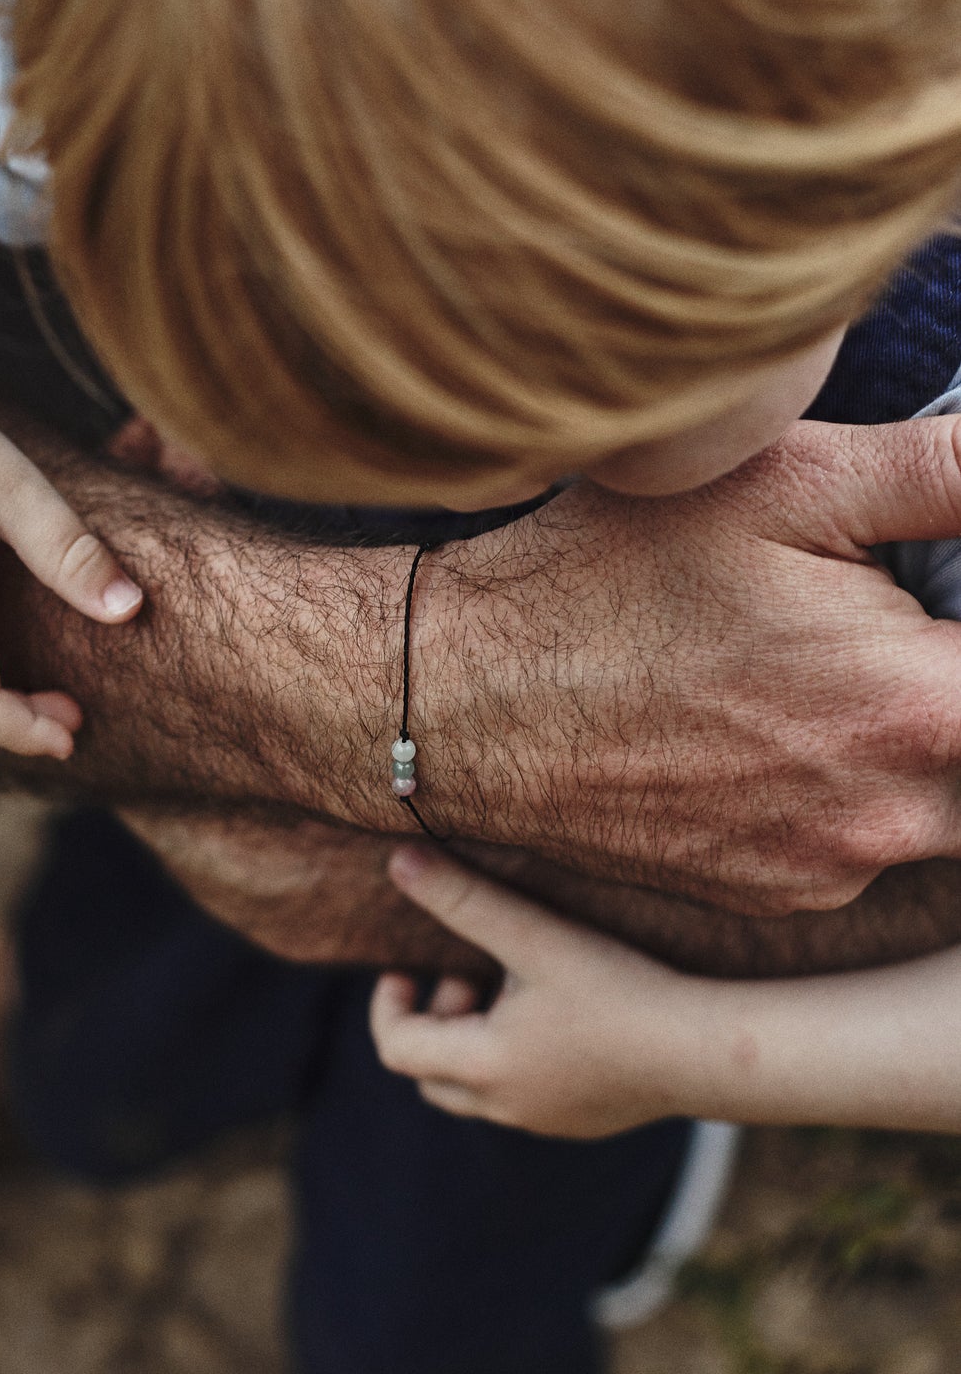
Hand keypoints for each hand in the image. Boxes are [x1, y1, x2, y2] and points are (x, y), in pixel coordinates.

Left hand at [370, 845, 697, 1136]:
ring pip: (478, 1089)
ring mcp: (548, 1121)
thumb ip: (465, 899)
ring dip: (478, 1039)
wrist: (708, 1052)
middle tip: (475, 974)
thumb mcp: (537, 937)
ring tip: (521, 988)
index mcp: (483, 1068)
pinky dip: (518, 1058)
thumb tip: (399, 861)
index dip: (388, 1005)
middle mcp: (507, 1107)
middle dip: (437, 1022)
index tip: (405, 968)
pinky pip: (525, 1097)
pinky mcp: (586, 1122)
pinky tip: (564, 1014)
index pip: (396, 1049)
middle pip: (430, 1076)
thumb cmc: (621, 991)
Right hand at [414, 419, 960, 913]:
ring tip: (811, 674)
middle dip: (950, 695)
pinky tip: (762, 728)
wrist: (462, 702)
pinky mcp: (767, 897)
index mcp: (917, 708)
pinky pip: (854, 847)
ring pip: (933, 810)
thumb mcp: (782, 484)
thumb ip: (944, 476)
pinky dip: (840, 792)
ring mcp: (825, 870)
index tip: (940, 610)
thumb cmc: (608, 582)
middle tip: (885, 639)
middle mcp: (888, 817)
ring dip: (908, 746)